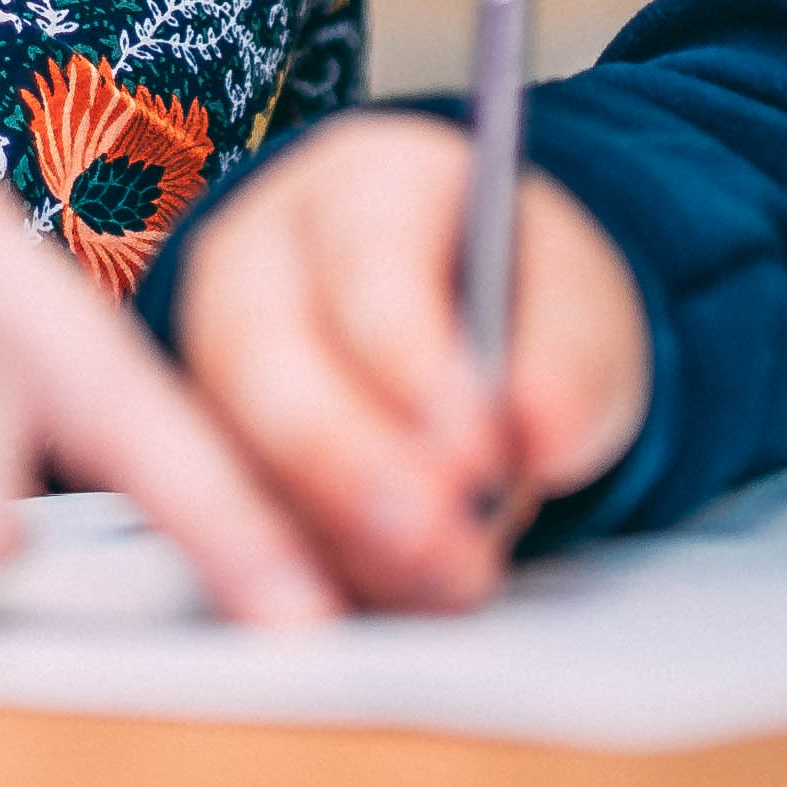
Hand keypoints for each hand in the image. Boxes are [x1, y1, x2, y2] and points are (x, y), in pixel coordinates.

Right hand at [169, 112, 648, 611]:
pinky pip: (225, 511)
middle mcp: (261, 253)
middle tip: (443, 548)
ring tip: (437, 588)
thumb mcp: (580, 313)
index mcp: (364, 184)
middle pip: (263, 357)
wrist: (483, 342)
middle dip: (351, 467)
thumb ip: (569, 362)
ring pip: (230, 446)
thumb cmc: (521, 308)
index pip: (367, 265)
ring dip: (332, 538)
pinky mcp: (206, 442)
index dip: (416, 365)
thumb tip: (540, 429)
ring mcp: (213, 350)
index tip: (477, 452)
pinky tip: (374, 602)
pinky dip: (301, 568)